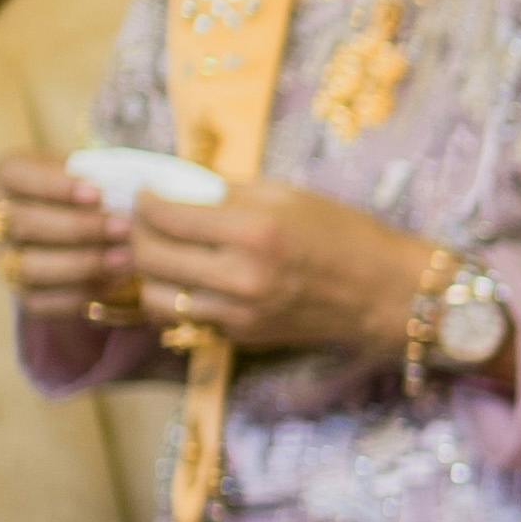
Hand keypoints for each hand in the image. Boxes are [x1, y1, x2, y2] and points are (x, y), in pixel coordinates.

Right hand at [0, 151, 132, 316]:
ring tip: (125, 258)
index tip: (98, 193)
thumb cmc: (96, 190)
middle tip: (123, 228)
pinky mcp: (23, 294)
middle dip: (78, 228)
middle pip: (23, 223)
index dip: (53, 185)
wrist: (94, 232)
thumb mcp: (93, 170)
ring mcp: (6, 259)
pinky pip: (42, 302)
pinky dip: (80, 293)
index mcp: (8, 177)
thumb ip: (101, 173)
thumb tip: (124, 189)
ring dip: (81, 264)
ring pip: (29, 266)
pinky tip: (115, 281)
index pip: (14, 174)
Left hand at [126, 176, 453, 365]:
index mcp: (252, 231)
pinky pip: (186, 317)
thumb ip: (225, 192)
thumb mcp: (286, 195)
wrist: (385, 292)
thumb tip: (174, 185)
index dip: (144, 200)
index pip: (164, 215)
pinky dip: (177, 297)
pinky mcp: (242, 336)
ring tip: (160, 254)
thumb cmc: (342, 232)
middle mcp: (240, 276)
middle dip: (135, 234)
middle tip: (144, 221)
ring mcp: (239, 313)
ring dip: (148, 273)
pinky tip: (190, 278)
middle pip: (147, 257)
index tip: (147, 193)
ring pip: (155, 297)